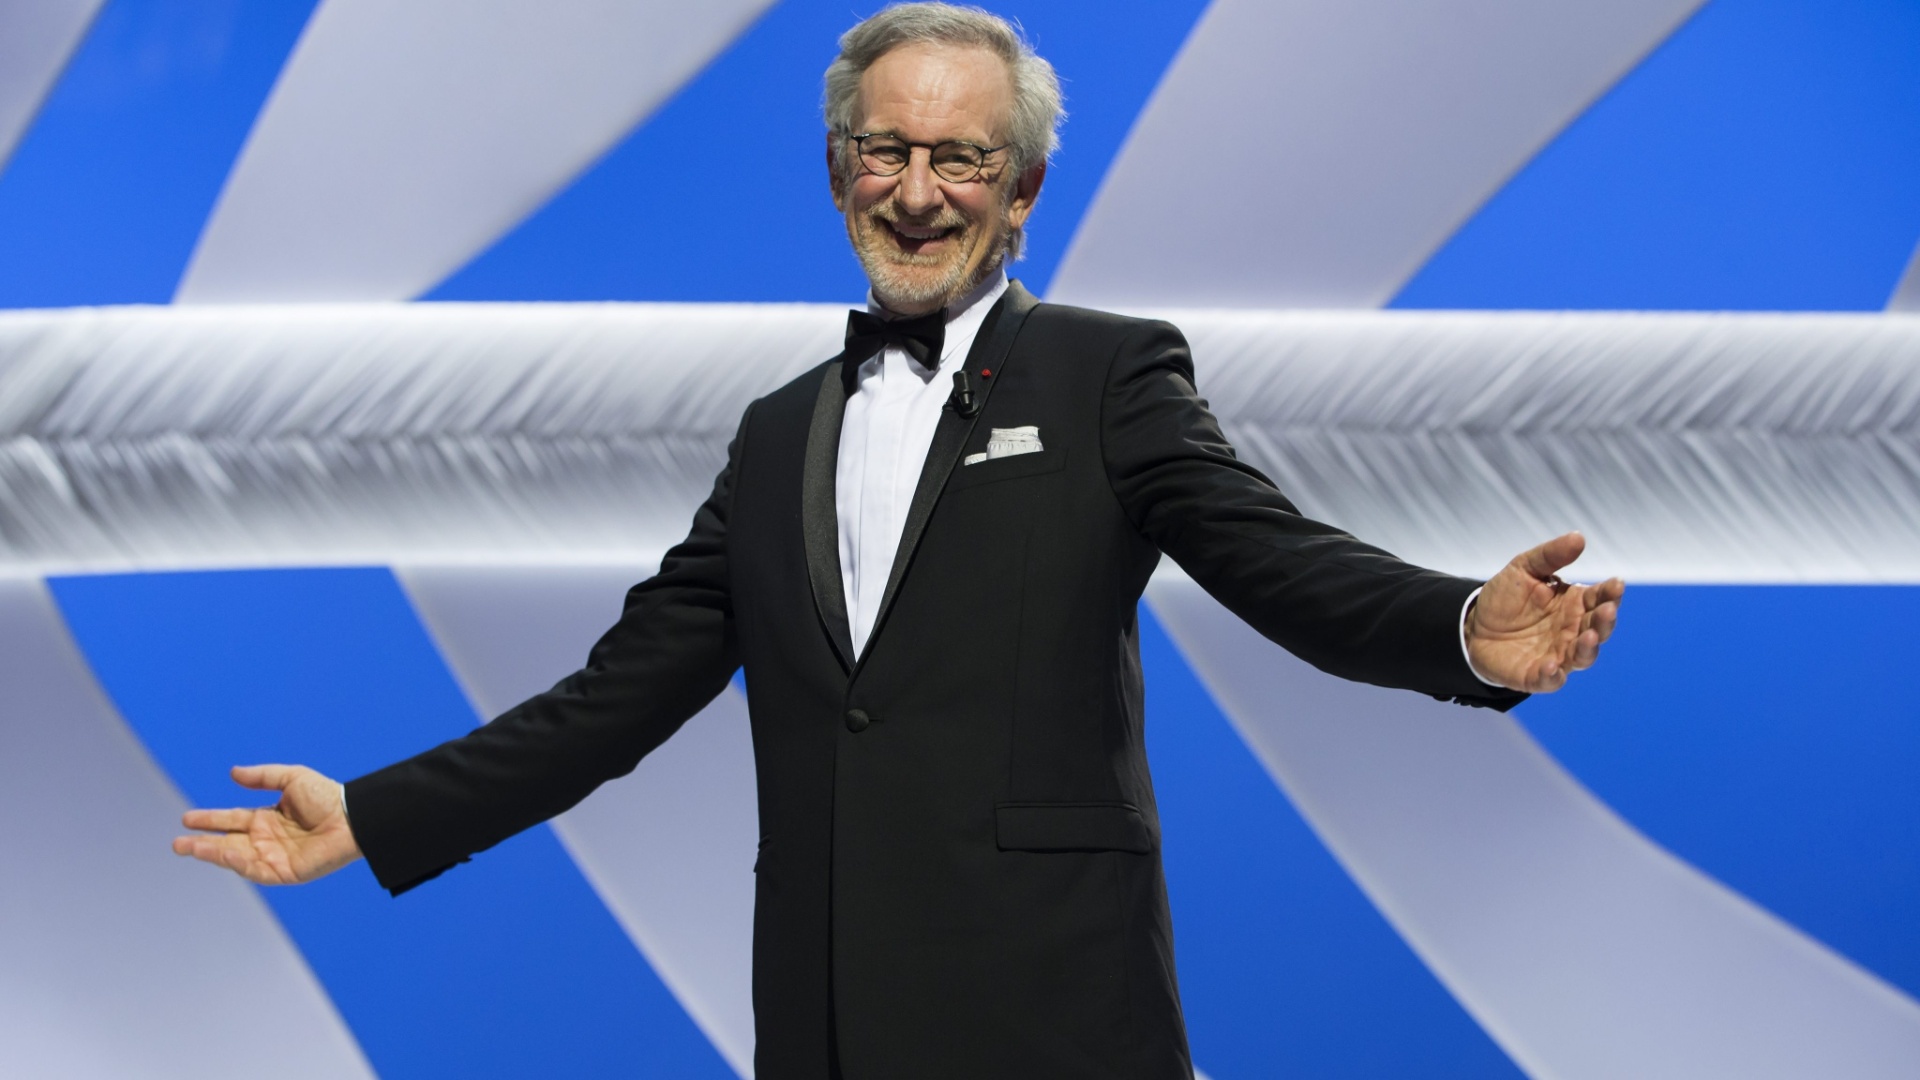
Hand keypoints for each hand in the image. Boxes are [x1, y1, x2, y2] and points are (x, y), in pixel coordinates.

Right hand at [172, 764, 361, 884]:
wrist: (352, 818)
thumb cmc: (328, 796)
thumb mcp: (292, 778)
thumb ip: (263, 777)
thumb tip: (232, 773)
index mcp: (267, 819)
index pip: (231, 820)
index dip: (210, 820)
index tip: (187, 818)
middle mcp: (266, 839)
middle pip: (227, 842)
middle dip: (202, 843)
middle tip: (177, 844)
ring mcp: (274, 857)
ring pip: (235, 858)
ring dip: (212, 854)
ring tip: (189, 848)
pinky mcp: (284, 872)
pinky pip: (255, 870)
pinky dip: (237, 863)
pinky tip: (222, 853)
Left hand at [1465, 532, 1623, 692]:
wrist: (1473, 625)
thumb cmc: (1506, 598)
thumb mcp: (1524, 569)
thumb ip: (1550, 556)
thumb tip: (1579, 537)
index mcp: (1574, 604)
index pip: (1600, 597)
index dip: (1610, 592)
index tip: (1617, 584)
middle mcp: (1573, 630)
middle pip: (1598, 627)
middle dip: (1605, 619)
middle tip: (1607, 609)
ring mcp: (1558, 654)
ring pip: (1584, 656)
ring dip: (1589, 648)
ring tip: (1590, 637)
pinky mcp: (1537, 675)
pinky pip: (1551, 680)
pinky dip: (1553, 676)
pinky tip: (1552, 667)